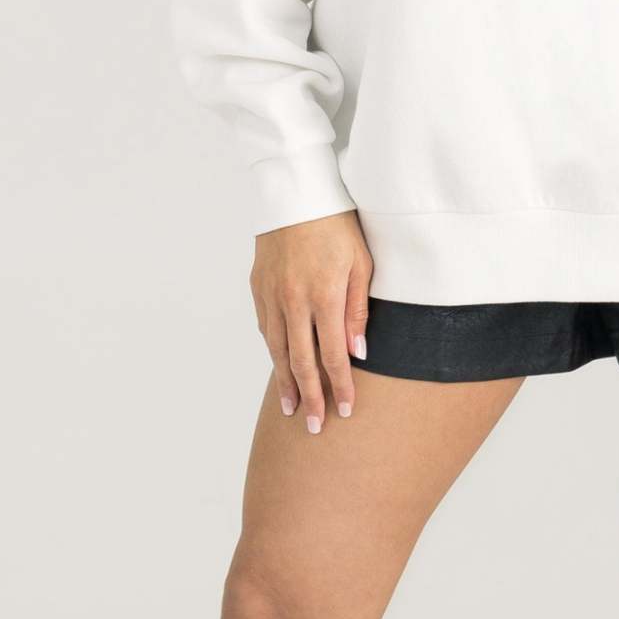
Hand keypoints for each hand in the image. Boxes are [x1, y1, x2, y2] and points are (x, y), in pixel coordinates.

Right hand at [250, 210, 372, 430]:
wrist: (295, 191)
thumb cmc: (337, 224)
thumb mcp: (361, 264)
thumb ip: (358, 311)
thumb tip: (357, 353)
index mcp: (323, 296)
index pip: (332, 355)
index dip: (339, 387)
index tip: (345, 411)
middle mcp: (293, 301)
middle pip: (300, 362)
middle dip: (311, 398)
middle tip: (316, 428)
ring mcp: (271, 295)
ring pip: (277, 350)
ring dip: (286, 383)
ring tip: (292, 408)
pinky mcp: (258, 287)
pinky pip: (266, 329)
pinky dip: (274, 353)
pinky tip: (280, 367)